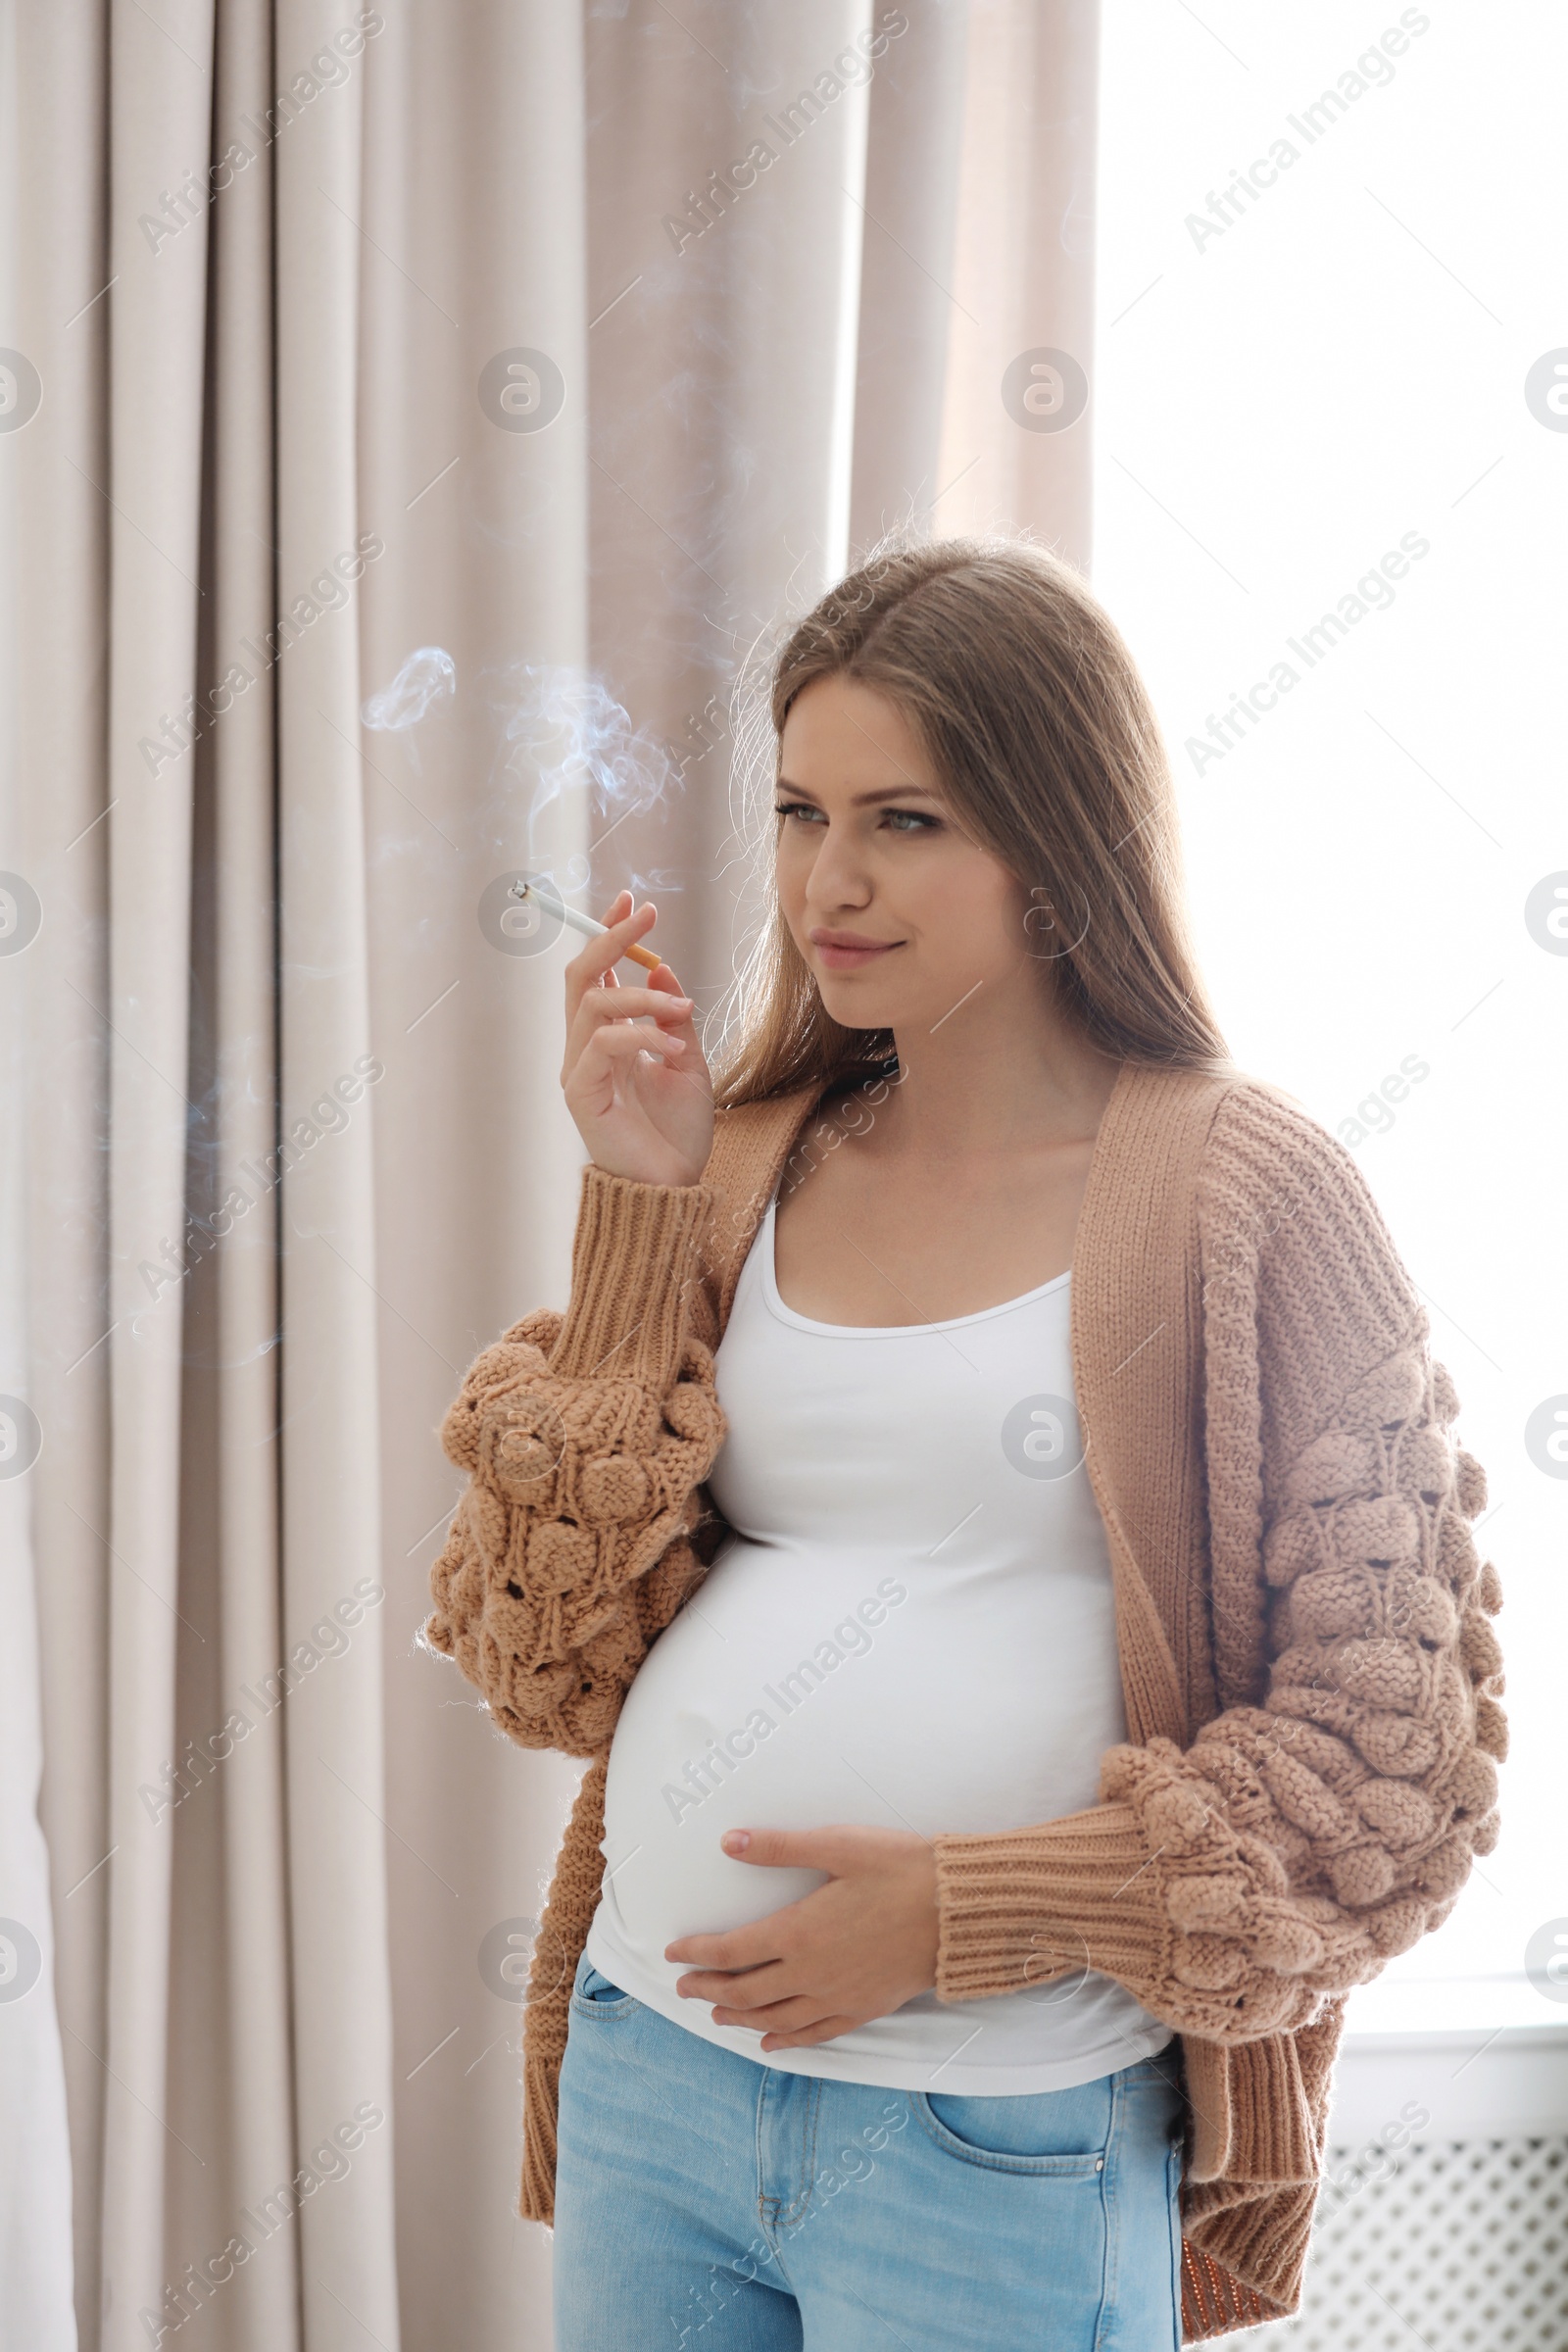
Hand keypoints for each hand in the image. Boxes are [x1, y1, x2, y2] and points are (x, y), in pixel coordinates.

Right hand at [560, 890, 714, 1186]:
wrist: (673, 1185)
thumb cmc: (677, 1131)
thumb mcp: (689, 1061)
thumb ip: (673, 1018)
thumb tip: (664, 967)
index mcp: (608, 1037)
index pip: (598, 973)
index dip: (609, 933)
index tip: (631, 901)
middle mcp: (586, 1047)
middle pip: (581, 976)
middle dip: (610, 938)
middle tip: (646, 916)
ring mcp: (580, 1069)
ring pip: (594, 1004)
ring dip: (642, 996)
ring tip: (681, 1011)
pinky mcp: (581, 1093)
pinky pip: (603, 1045)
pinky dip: (642, 1037)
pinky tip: (672, 1051)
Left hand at [664, 1825, 938, 2051]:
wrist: (957, 1911)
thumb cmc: (899, 1869)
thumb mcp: (837, 1845)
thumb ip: (780, 1847)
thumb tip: (729, 1841)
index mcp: (797, 1932)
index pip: (730, 1951)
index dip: (697, 1954)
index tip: (673, 1953)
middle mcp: (809, 1973)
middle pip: (743, 1991)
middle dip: (707, 1990)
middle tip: (683, 1987)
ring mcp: (836, 1997)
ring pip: (773, 2018)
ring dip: (738, 2017)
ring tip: (715, 2014)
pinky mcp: (862, 2009)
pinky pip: (814, 2034)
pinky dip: (785, 2041)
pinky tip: (771, 2042)